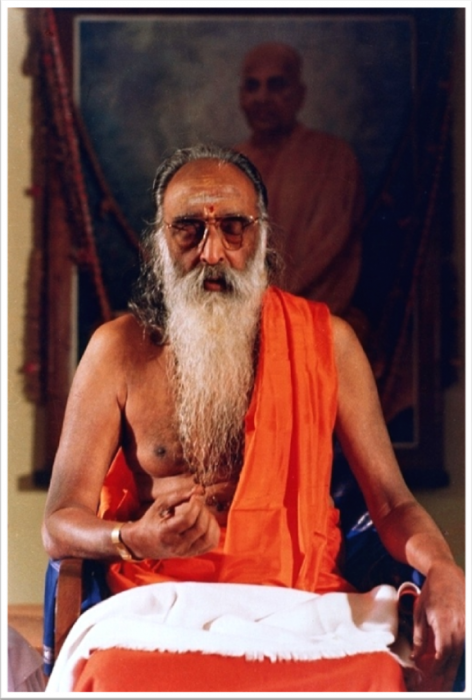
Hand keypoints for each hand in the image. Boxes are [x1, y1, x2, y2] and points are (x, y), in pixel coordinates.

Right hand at [120, 477, 220, 560]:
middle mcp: (176, 546)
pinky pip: (211, 543)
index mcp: (165, 532)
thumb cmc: (153, 520)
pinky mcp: (193, 554)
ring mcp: (186, 552)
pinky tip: (206, 521)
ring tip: (202, 512)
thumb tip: (200, 489)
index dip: (195, 505)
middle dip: (203, 510)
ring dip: (210, 521)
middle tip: (197, 503)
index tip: (195, 496)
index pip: (187, 519)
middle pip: (200, 527)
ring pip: (208, 538)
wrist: (145, 543)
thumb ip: (180, 495)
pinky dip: (213, 530)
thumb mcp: (161, 504)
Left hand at [409, 561, 464, 691]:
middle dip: (446, 672)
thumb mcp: (420, 613)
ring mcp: (467, 624)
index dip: (437, 666)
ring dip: (453, 664)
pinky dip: (459, 653)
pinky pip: (465, 643)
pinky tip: (452, 660)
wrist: (446, 573)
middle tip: (440, 685)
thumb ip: (419, 637)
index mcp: (444, 623)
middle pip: (455, 656)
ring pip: (462, 651)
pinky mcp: (470, 622)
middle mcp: (459, 626)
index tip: (429, 673)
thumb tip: (416, 656)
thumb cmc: (431, 591)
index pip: (443, 653)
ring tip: (446, 677)